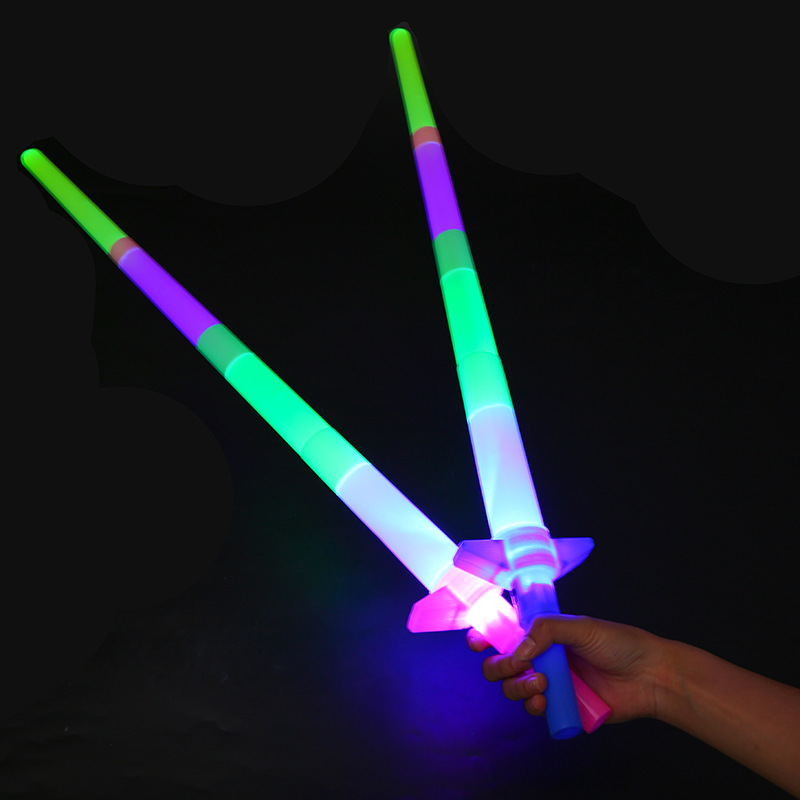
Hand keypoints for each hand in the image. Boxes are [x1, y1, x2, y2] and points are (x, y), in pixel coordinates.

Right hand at [467, 614, 668, 723]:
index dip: (486, 636)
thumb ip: (546, 629)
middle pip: (501, 663)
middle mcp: (542, 657)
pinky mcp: (561, 707)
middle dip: (498, 665)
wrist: (650, 676)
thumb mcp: (581, 626)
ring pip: (513, 688)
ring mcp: (550, 683)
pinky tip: (543, 701)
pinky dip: (532, 705)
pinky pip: (533, 709)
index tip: (478, 641)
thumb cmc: (620, 644)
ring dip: (517, 687)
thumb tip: (519, 648)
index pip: (505, 632)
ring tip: (540, 684)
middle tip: (514, 666)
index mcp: (544, 633)